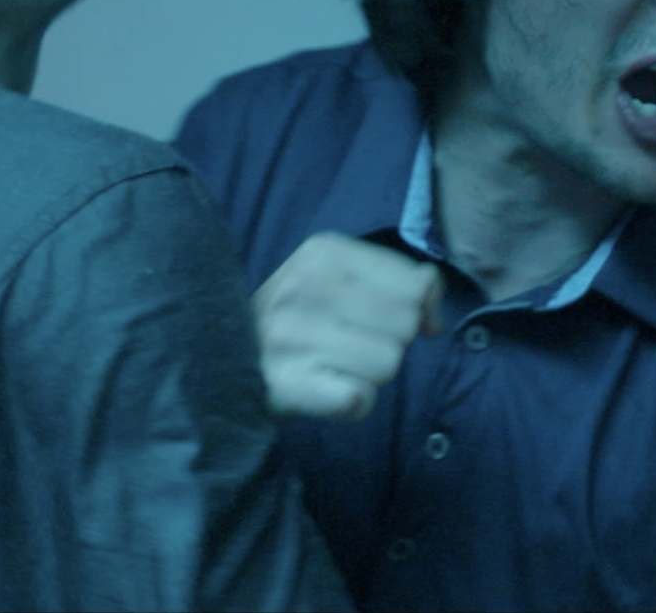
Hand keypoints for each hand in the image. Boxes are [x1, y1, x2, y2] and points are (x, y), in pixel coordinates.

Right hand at [251, 232, 443, 420]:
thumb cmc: (298, 322)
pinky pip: (359, 399)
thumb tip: (434, 322)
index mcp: (322, 251)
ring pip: (388, 363)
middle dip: (387, 342)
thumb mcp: (341, 280)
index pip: (414, 283)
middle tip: (344, 345)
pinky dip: (352, 404)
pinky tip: (325, 392)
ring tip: (332, 366)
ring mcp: (291, 335)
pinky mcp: (286, 384)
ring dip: (370, 375)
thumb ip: (400, 283)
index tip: (377, 319)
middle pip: (405, 325)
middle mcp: (304, 286)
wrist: (221, 362)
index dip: (411, 308)